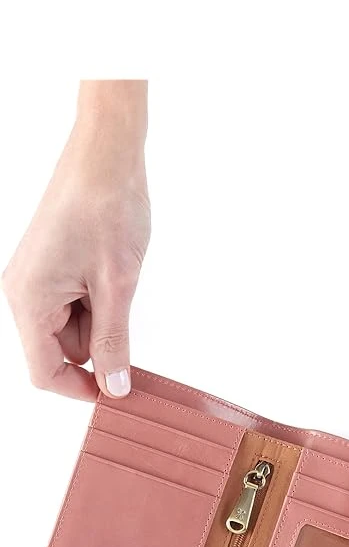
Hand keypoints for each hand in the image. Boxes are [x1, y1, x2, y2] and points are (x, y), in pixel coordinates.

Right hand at [3, 99, 148, 400]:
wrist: (106, 156)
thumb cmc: (108, 210)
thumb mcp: (118, 287)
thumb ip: (114, 342)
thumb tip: (115, 386)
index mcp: (29, 300)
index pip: (45, 373)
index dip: (81, 389)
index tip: (118, 391)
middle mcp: (23, 291)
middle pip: (59, 350)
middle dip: (98, 344)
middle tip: (127, 313)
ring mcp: (35, 278)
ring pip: (71, 327)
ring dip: (102, 318)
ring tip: (120, 280)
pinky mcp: (50, 266)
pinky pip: (73, 302)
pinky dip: (98, 300)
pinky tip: (113, 272)